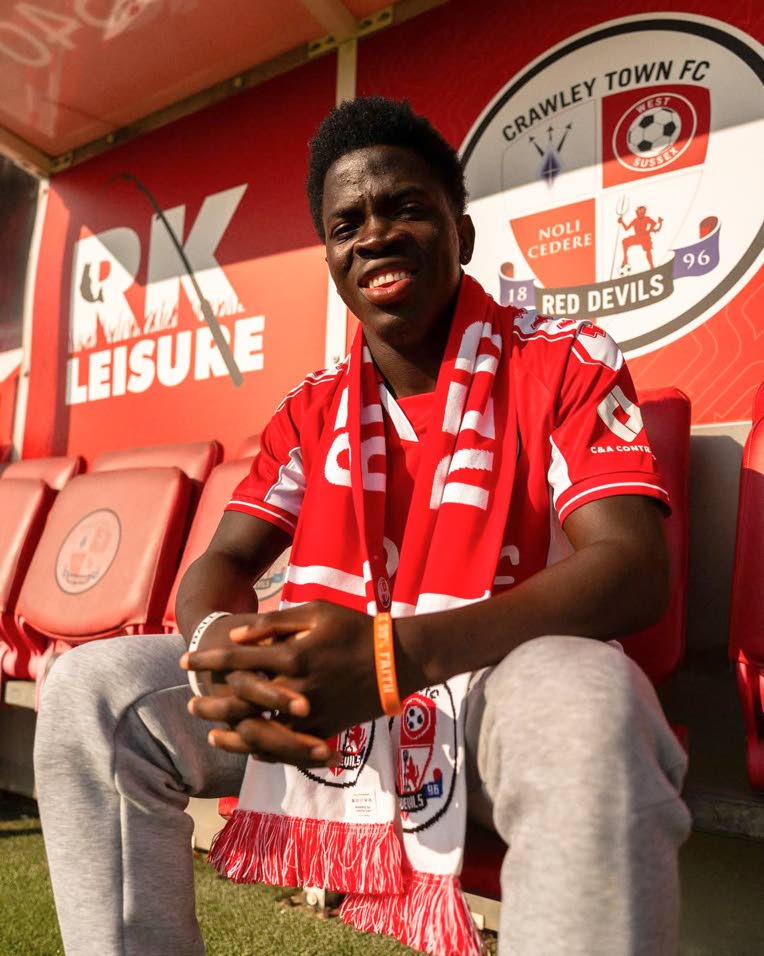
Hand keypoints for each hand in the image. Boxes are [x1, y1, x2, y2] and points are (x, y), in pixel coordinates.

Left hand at [183, 602, 381, 764]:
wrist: (396, 660)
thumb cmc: (354, 627)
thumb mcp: (315, 612)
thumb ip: (274, 623)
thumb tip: (237, 633)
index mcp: (291, 655)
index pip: (237, 658)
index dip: (208, 659)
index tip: (185, 662)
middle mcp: (296, 688)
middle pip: (242, 700)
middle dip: (212, 703)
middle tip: (190, 706)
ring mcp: (310, 713)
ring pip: (261, 731)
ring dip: (232, 733)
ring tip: (211, 735)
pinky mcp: (324, 729)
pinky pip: (287, 745)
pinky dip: (264, 748)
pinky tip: (248, 747)